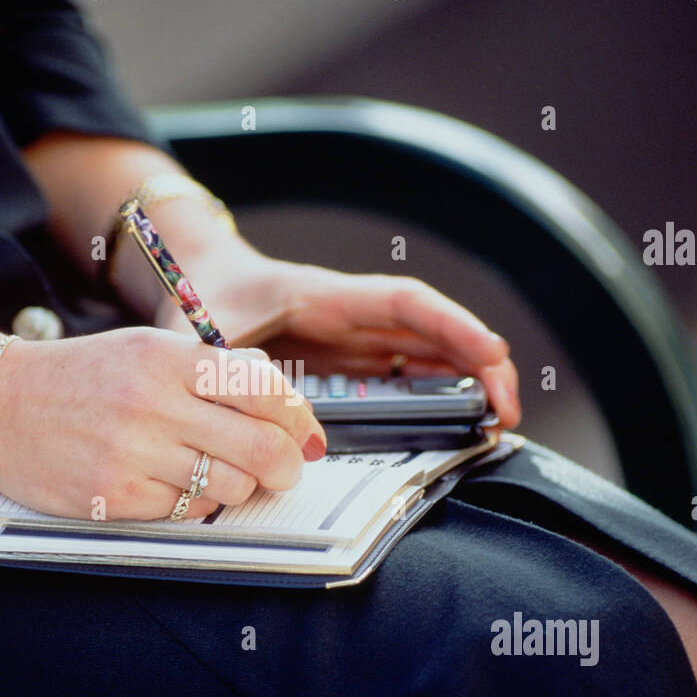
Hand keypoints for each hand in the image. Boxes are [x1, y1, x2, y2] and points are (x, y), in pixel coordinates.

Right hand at [0, 327, 326, 518]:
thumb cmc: (82, 377)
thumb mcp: (148, 349)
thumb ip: (216, 371)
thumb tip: (288, 407)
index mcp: (168, 358)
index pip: (265, 391)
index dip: (298, 419)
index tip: (304, 434)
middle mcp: (152, 403)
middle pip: (261, 448)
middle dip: (287, 466)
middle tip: (285, 470)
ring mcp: (132, 453)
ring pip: (230, 487)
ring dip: (238, 487)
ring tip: (216, 472)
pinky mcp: (114, 497)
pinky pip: (187, 512)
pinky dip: (194, 504)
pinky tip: (172, 484)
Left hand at [157, 249, 521, 428]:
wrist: (188, 276)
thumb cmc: (194, 297)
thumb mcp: (196, 335)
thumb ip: (215, 370)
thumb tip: (244, 413)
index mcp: (321, 297)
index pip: (402, 304)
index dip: (451, 326)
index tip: (491, 354)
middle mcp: (347, 314)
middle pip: (429, 330)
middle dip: (478, 363)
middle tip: (508, 409)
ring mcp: (350, 336)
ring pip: (424, 352)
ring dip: (465, 380)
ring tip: (498, 420)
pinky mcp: (345, 358)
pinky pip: (401, 371)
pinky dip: (435, 390)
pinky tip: (461, 414)